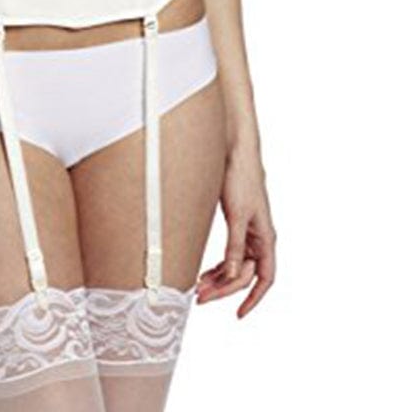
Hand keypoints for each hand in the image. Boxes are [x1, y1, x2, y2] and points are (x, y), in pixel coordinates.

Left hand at [196, 143, 275, 316]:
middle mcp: (260, 237)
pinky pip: (230, 252)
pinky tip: (204, 271)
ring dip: (218, 277)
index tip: (238, 313)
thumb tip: (230, 275)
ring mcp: (248, 231)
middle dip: (224, 288)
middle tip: (200, 297)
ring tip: (197, 286)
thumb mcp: (237, 215)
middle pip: (245, 274)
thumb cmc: (241, 178)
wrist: (236, 150)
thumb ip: (234, 246)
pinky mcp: (237, 223)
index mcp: (266, 237)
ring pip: (235, 264)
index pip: (265, 278)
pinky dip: (218, 263)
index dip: (254, 298)